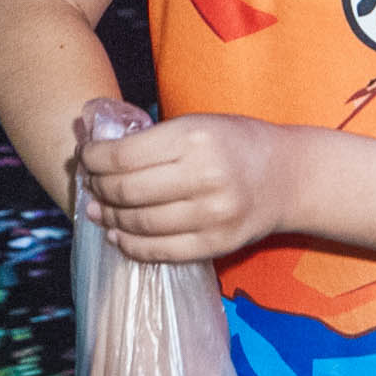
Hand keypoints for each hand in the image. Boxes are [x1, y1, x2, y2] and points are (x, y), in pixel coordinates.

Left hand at [81, 113, 289, 263]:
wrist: (290, 176)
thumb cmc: (239, 143)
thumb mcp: (199, 123)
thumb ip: (152, 137)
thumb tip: (94, 148)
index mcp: (195, 137)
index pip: (123, 156)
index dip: (94, 159)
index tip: (85, 158)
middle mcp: (203, 176)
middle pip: (126, 191)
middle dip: (98, 189)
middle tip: (91, 185)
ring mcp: (211, 215)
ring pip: (139, 224)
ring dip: (110, 219)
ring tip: (100, 211)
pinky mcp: (216, 244)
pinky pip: (160, 251)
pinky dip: (131, 246)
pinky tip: (119, 236)